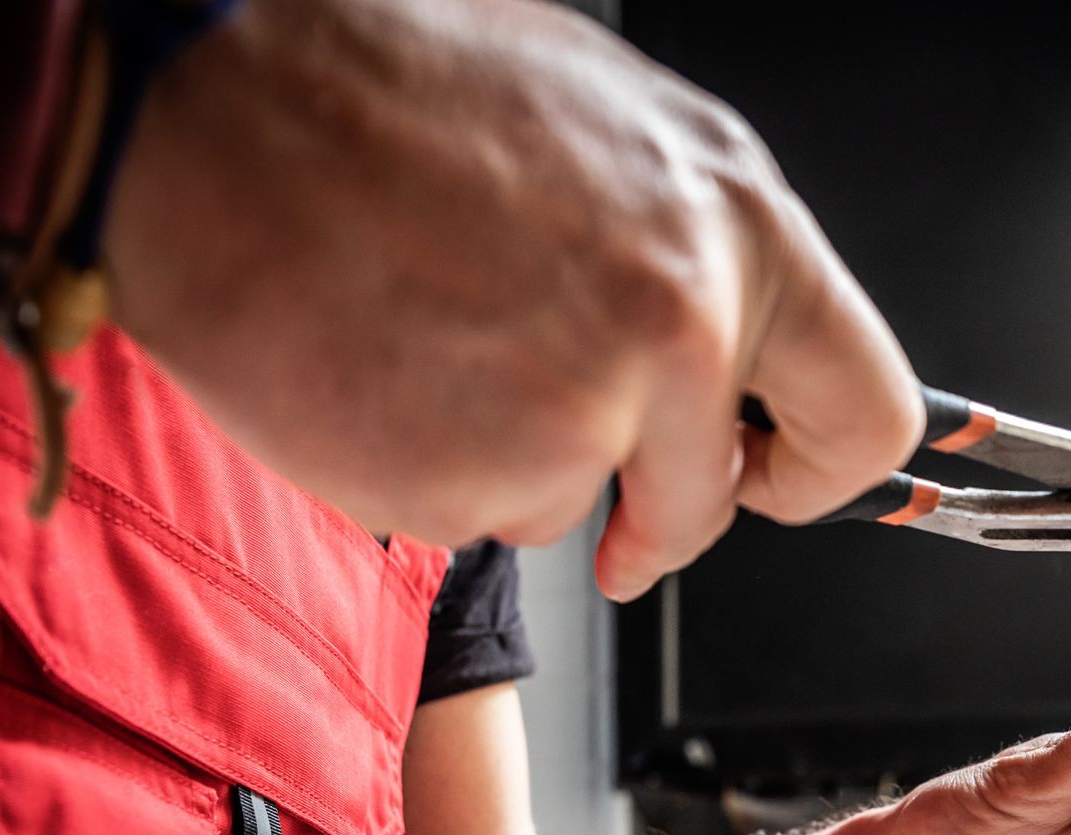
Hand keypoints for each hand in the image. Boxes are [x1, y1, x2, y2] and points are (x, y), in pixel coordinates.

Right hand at [104, 0, 919, 593]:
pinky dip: (431, 466)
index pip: (867, 409)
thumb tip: (735, 348)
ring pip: (576, 504)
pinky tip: (383, 364)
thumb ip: (695, 255)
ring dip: (512, 456)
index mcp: (737, 223)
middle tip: (595, 476)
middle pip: (714, 502)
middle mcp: (680, 327)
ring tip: (433, 333)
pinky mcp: (469, 485)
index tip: (768, 475)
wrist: (202, 96)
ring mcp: (576, 417)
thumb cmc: (387, 84)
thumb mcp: (611, 131)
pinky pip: (477, 514)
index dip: (817, 468)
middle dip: (666, 512)